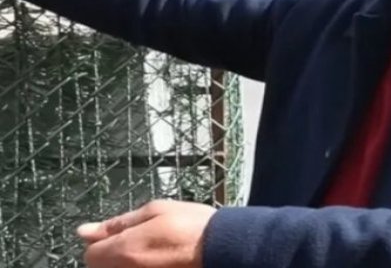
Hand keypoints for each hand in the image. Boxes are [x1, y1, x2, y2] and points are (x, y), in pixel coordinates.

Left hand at [77, 199, 216, 267]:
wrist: (224, 249)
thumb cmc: (193, 227)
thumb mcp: (155, 210)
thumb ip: (116, 222)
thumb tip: (84, 231)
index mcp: (122, 251)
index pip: (91, 253)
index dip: (106, 241)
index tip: (126, 235)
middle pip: (104, 267)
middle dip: (117, 255)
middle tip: (146, 244)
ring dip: (132, 262)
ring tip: (158, 254)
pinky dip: (147, 267)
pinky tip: (164, 261)